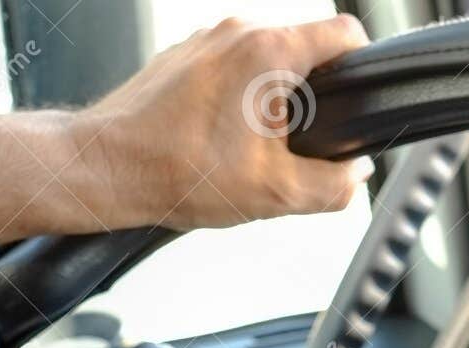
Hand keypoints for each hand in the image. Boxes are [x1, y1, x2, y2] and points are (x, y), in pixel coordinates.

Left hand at [72, 15, 373, 229]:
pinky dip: (237, 99)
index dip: (362, 66)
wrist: (107, 168)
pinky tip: (220, 141)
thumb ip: (333, 185)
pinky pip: (230, 67)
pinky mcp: (184, 54)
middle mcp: (238, 31)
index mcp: (269, 52)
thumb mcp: (275, 194)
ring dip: (272, 99)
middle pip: (305, 49)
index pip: (344, 33)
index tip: (358, 98)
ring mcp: (207, 38)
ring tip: (252, 149)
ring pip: (265, 59)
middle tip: (296, 146)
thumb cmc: (178, 172)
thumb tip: (355, 175)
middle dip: (312, 96)